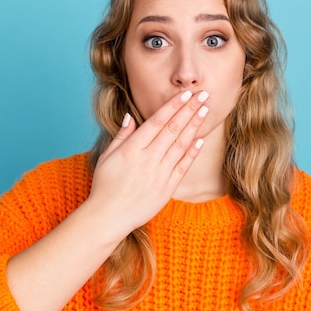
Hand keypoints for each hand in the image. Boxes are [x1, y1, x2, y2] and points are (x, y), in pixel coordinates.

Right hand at [86, 90, 208, 234]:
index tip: (185, 93)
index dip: (173, 106)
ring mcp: (159, 174)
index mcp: (132, 149)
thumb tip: (131, 116)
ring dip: (194, 126)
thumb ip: (121, 136)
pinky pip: (183, 167)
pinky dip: (192, 153)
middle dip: (189, 110)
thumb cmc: (105, 186)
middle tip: (203, 95)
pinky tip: (200, 140)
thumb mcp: (107, 156)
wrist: (108, 217)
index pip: (157, 121)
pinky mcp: (167, 188)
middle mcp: (148, 159)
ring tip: (205, 111)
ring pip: (181, 145)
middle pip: (173, 129)